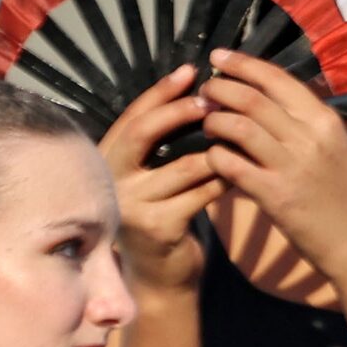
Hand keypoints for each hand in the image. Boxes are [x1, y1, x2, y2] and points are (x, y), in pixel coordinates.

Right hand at [99, 65, 226, 294]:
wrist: (159, 276)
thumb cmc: (159, 215)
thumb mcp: (149, 176)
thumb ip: (158, 141)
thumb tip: (191, 85)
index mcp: (106, 162)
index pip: (132, 117)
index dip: (161, 92)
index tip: (191, 71)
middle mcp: (111, 182)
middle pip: (144, 133)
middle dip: (180, 110)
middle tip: (212, 100)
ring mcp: (132, 207)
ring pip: (184, 164)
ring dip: (216, 148)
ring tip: (239, 134)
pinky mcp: (160, 227)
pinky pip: (202, 192)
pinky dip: (225, 179)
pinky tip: (241, 171)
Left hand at [200, 49, 346, 295]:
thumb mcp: (337, 148)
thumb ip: (308, 124)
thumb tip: (275, 102)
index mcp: (324, 119)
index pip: (276, 79)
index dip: (243, 65)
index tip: (219, 57)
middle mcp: (309, 136)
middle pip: (252, 98)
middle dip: (220, 89)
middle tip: (204, 92)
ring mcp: (291, 166)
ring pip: (239, 127)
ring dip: (214, 121)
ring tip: (204, 123)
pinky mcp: (275, 196)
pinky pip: (233, 166)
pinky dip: (215, 157)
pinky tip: (211, 157)